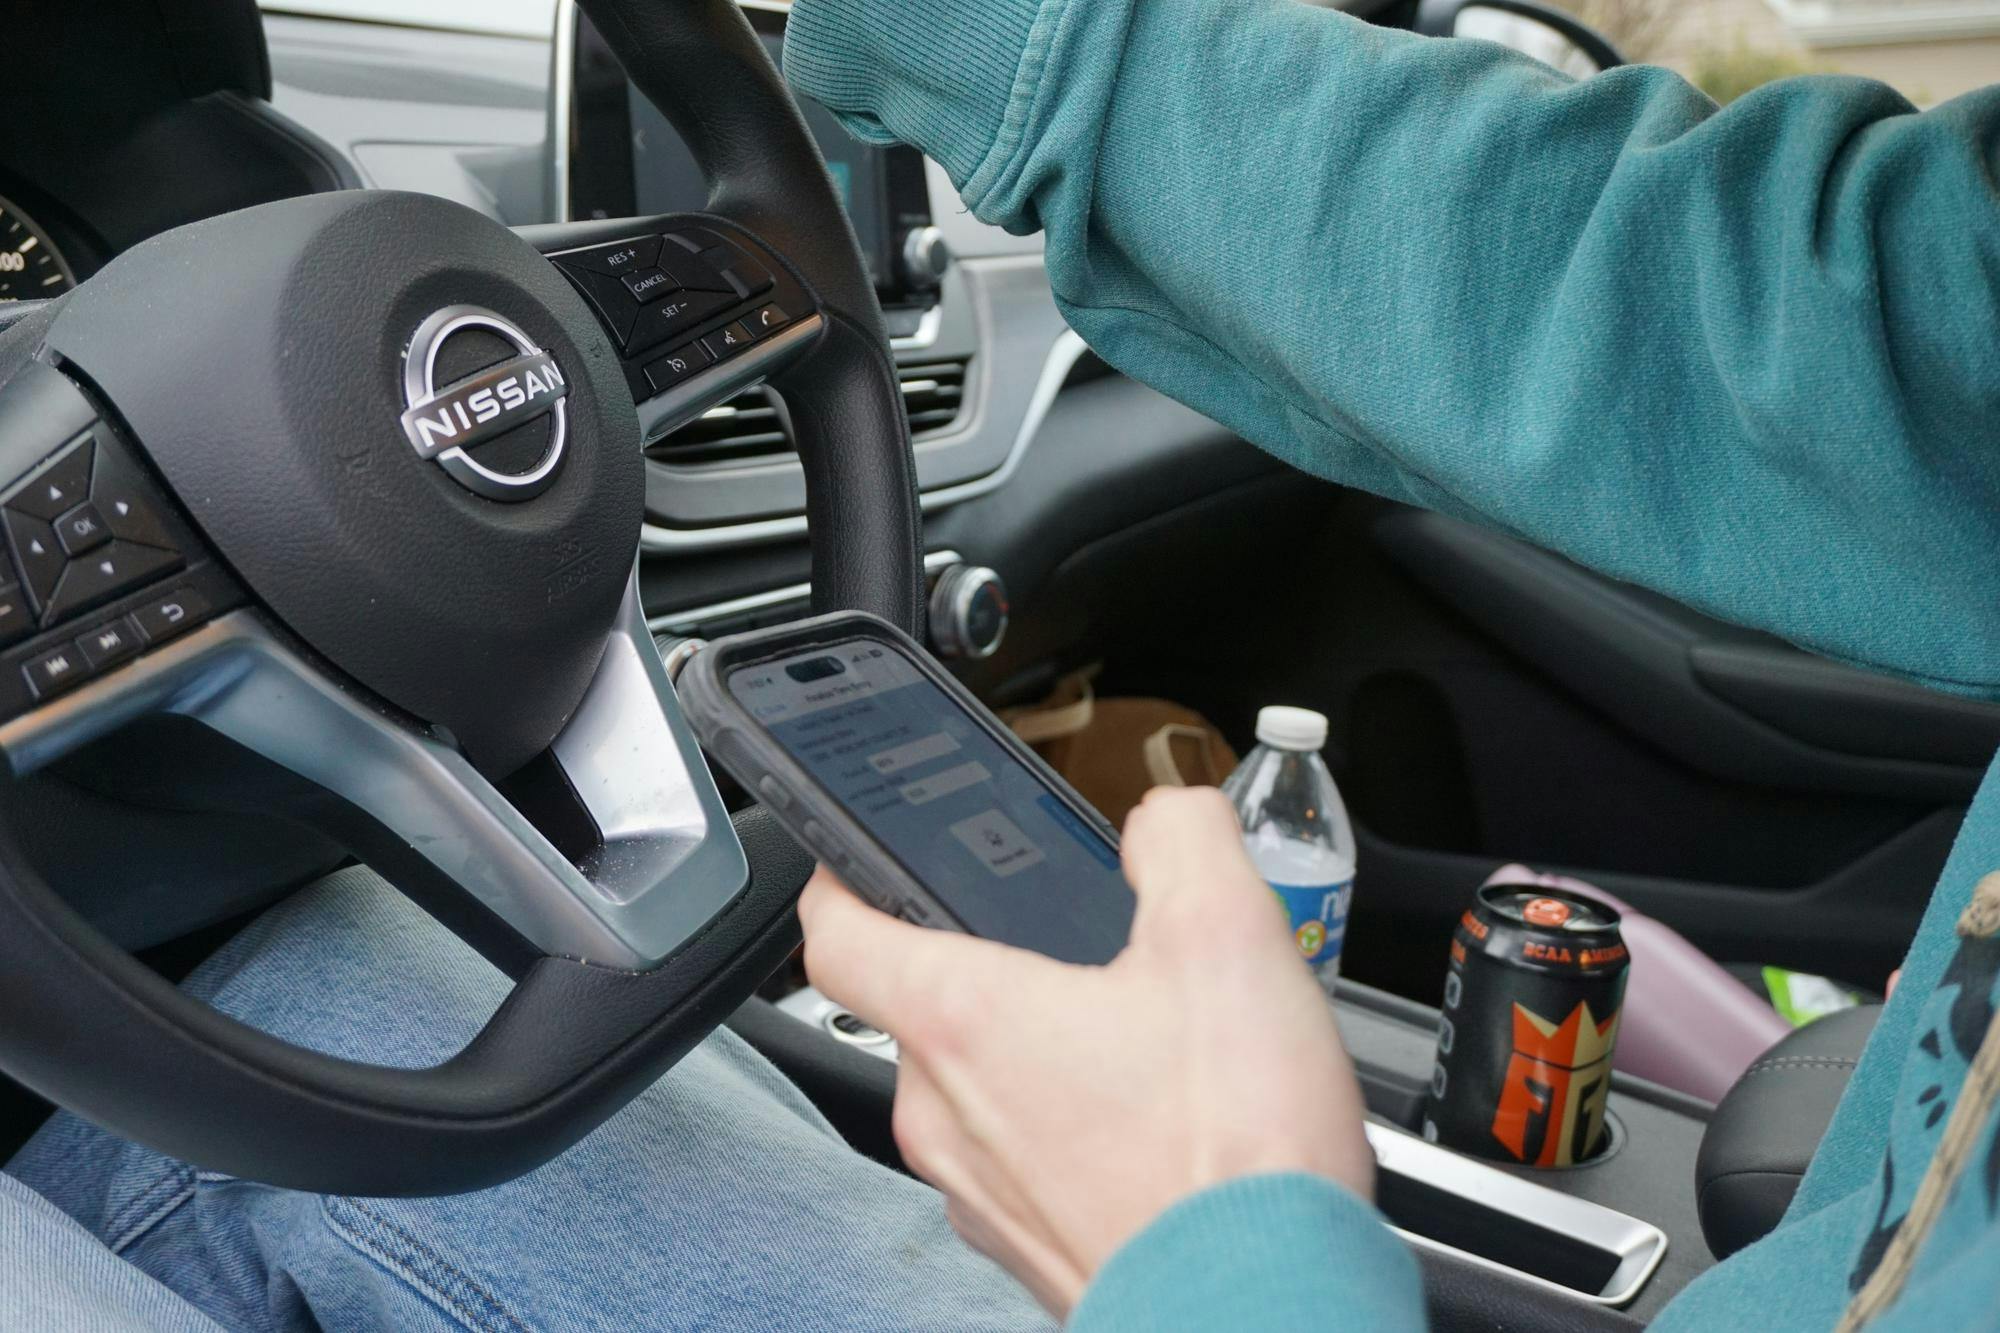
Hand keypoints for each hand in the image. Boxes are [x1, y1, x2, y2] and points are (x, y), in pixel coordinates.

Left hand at [797, 786, 1374, 1316]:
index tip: (858, 860)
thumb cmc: (1232, 1153)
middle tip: (1072, 949)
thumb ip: (1182, 841)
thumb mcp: (1227, 937)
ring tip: (1139, 1042)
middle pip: (923, 1010)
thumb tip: (1166, 820)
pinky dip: (1069, 1131)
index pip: (836, 932)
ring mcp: (981, 1193)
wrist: (1269, 1312)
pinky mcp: (1031, 1248)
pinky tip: (1155, 1125)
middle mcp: (945, 1114)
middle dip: (994, 970)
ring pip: (978, 1092)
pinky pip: (1024, 1163)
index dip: (840, 878)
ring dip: (1039, 1055)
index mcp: (962, 1020)